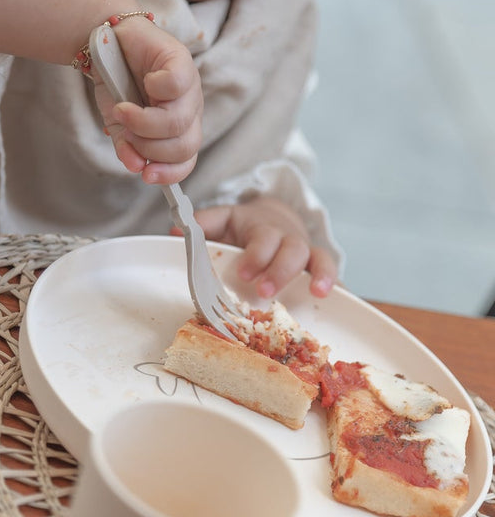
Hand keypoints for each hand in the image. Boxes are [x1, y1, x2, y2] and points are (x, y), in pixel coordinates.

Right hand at [93, 16, 202, 184]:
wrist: (107, 44)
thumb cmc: (116, 84)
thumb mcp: (118, 123)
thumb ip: (127, 147)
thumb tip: (135, 167)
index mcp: (179, 128)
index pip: (187, 159)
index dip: (171, 173)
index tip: (146, 175)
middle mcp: (189, 109)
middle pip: (185, 145)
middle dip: (151, 148)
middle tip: (128, 134)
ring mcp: (189, 86)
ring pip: (178, 121)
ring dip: (144, 123)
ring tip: (123, 111)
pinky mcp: (181, 60)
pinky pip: (175, 85)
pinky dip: (154, 88)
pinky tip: (144, 82)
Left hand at [190, 195, 337, 298]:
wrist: (275, 217)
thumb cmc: (244, 228)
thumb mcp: (224, 220)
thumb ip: (203, 224)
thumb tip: (176, 230)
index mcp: (263, 229)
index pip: (263, 238)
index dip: (256, 255)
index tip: (244, 273)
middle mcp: (288, 239)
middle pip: (292, 249)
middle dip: (280, 270)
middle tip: (265, 290)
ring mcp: (307, 252)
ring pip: (319, 258)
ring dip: (320, 274)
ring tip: (318, 292)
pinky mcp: (319, 266)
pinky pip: (333, 273)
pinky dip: (338, 285)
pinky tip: (341, 299)